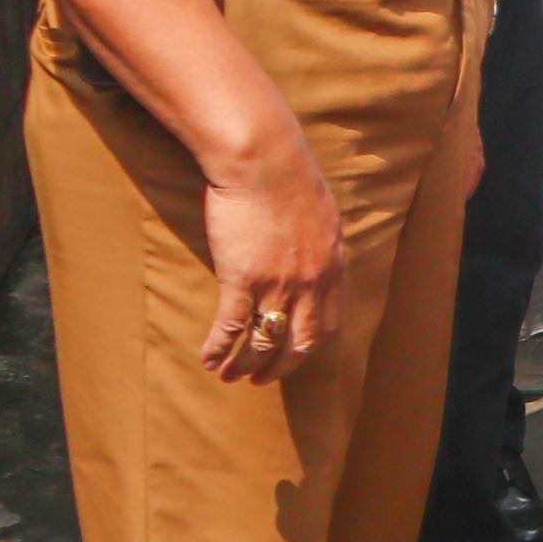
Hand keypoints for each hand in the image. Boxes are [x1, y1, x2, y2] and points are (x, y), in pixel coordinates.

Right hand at [197, 134, 347, 383]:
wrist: (265, 162)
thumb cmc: (289, 178)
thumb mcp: (321, 216)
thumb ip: (319, 245)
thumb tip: (311, 256)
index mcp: (333, 266)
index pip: (329, 321)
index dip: (310, 345)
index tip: (294, 354)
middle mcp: (311, 283)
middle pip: (301, 342)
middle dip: (281, 366)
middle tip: (262, 379)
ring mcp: (278, 284)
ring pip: (265, 341)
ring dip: (246, 365)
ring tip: (230, 376)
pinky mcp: (243, 279)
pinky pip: (232, 327)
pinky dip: (220, 349)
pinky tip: (208, 360)